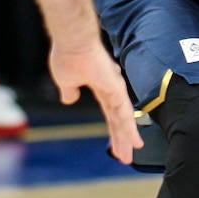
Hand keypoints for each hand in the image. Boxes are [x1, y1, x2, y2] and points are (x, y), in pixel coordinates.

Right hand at [49, 35, 142, 165]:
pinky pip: (124, 112)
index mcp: (98, 86)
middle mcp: (110, 88)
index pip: (109, 113)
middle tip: (126, 157)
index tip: (115, 145)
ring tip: (131, 154)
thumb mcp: (64, 79)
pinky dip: (129, 127)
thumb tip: (69, 99)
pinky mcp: (115, 88)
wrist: (72, 40)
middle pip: (117, 119)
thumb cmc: (67, 54)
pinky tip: (134, 140)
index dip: (112, 129)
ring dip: (127, 137)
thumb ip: (69, 90)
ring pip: (122, 118)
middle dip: (121, 138)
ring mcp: (114, 88)